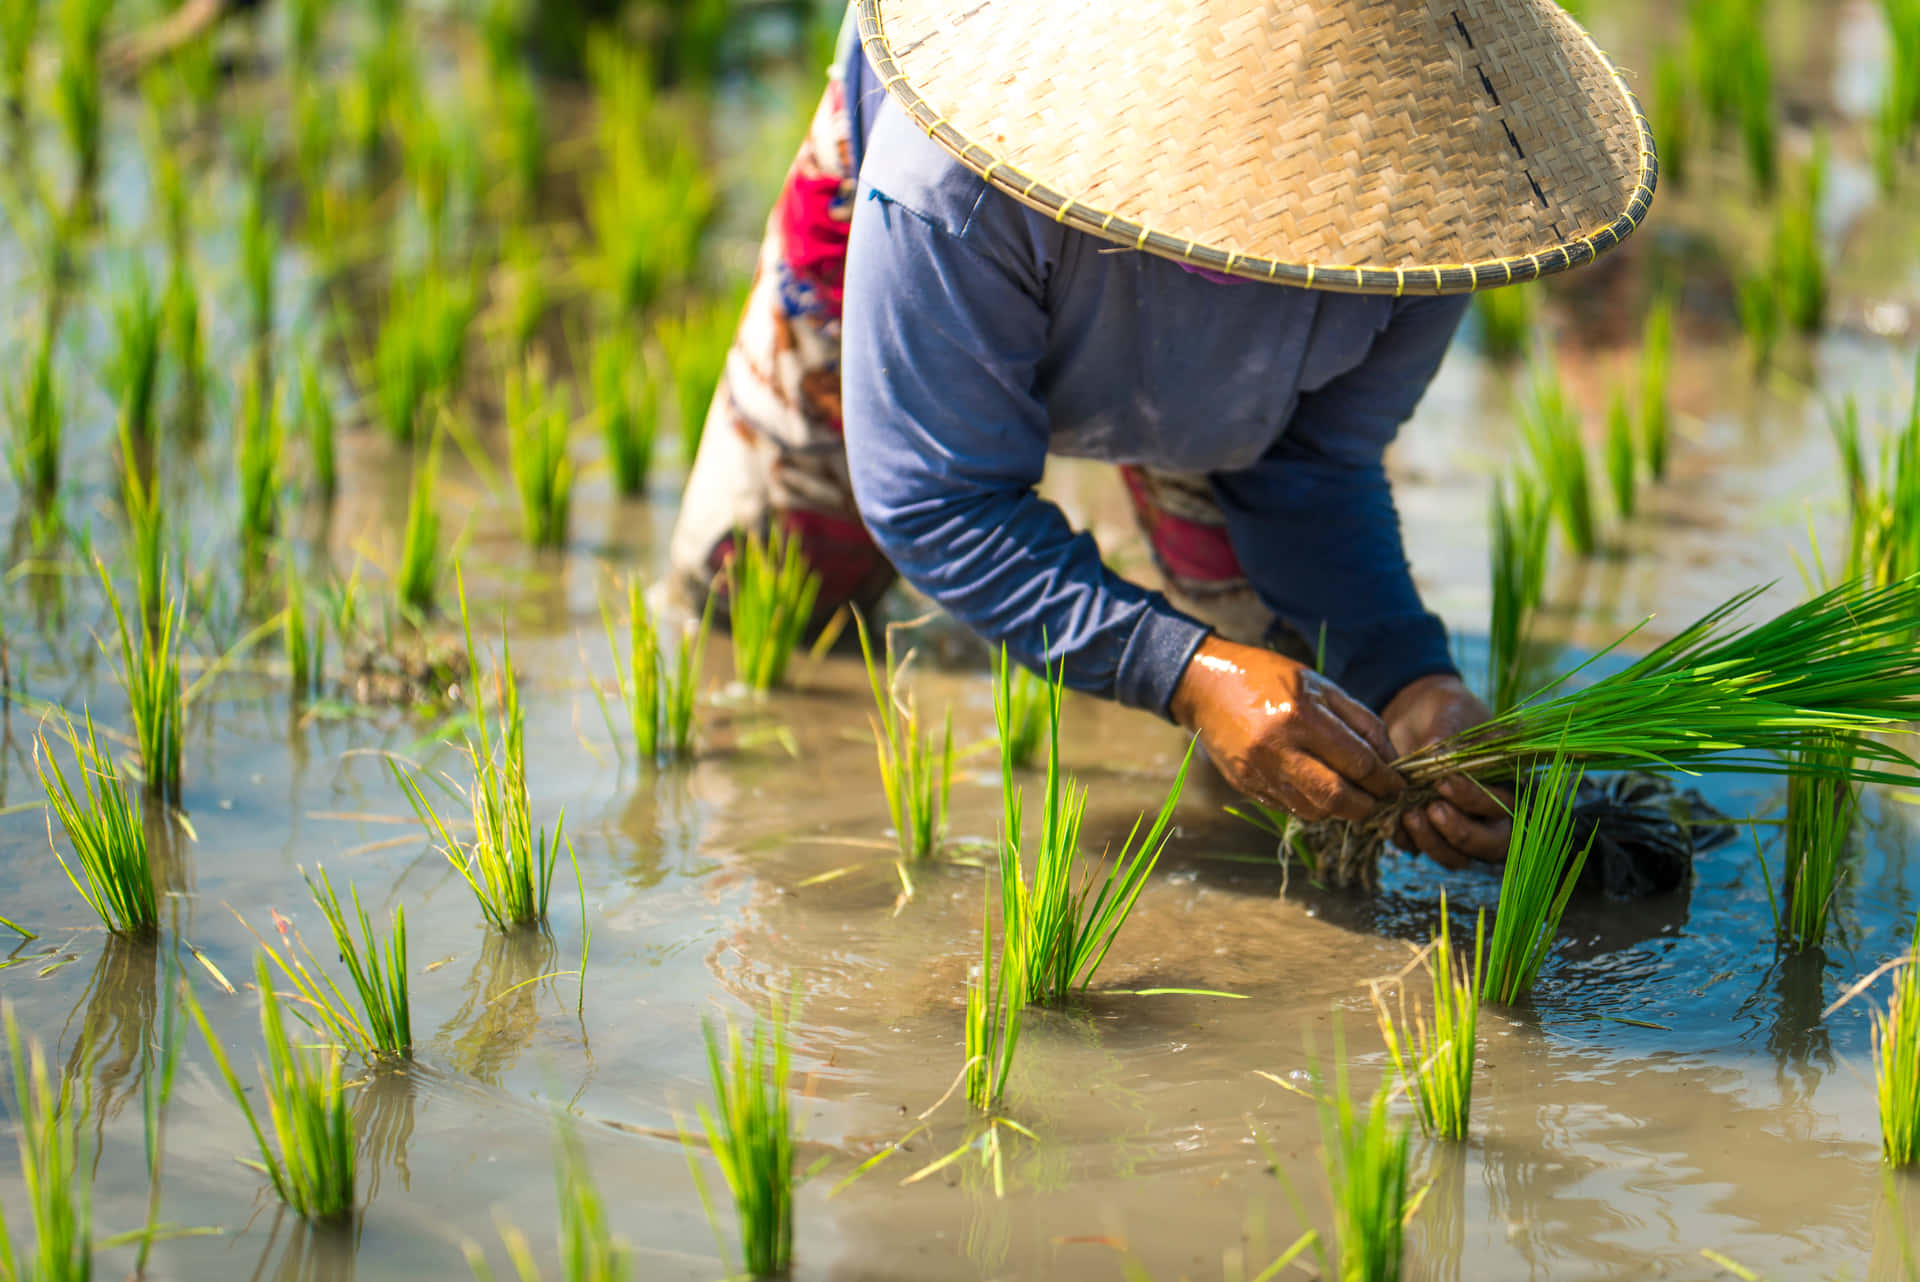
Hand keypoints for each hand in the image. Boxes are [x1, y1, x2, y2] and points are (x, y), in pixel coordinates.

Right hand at [1169, 636, 1403, 822]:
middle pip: (1337, 798)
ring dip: (1343, 811)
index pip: (1358, 763)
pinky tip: (1323, 791)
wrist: (1206, 686)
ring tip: (1356, 797)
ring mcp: (1259, 772)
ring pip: (1315, 811)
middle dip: (1369, 806)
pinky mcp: (1247, 786)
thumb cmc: (1269, 677)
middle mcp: (1278, 749)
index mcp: (1301, 717)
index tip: (1399, 784)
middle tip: (1383, 800)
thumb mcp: (1320, 685)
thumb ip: (1360, 721)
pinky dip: (1315, 806)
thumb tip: (1390, 760)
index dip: (1386, 779)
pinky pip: (1291, 808)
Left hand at [1381, 674, 1511, 868]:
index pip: (1504, 808)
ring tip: (1408, 815)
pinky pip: (1421, 850)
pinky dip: (1407, 841)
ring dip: (1432, 842)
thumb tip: (1440, 757)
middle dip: (1460, 833)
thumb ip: (1450, 737)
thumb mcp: (1452, 714)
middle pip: (1489, 846)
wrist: (1416, 716)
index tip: (1443, 781)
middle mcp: (1490, 814)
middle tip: (1431, 810)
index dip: (1475, 800)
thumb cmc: (1446, 712)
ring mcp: (1459, 827)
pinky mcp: (1428, 831)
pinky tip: (1392, 820)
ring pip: (1456, 857)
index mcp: (1508, 785)